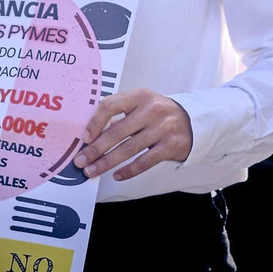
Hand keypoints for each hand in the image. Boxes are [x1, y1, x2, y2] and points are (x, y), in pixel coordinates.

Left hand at [74, 89, 192, 180]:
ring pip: (129, 149)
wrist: (191, 122)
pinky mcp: (171, 145)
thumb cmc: (157, 115)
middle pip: (117, 131)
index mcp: (140, 96)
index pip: (111, 105)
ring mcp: (164, 128)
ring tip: (93, 171)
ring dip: (107, 162)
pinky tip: (117, 175)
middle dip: (96, 149)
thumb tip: (91, 137)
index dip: (95, 122)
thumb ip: (120, 116)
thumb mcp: (141, 106)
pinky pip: (145, 161)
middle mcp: (153, 110)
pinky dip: (129, 170)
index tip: (85, 138)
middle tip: (81, 161)